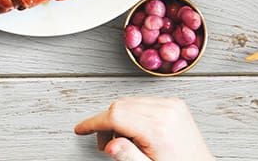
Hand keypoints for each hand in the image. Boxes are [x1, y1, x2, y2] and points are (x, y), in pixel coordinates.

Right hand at [74, 98, 213, 160]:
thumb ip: (128, 157)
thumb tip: (110, 145)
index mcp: (159, 128)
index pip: (115, 115)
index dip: (94, 122)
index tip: (82, 129)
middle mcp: (166, 112)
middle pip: (120, 106)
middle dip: (106, 123)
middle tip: (105, 143)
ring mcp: (172, 105)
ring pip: (129, 102)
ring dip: (119, 118)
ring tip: (123, 140)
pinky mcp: (175, 104)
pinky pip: (142, 102)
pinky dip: (133, 114)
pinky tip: (136, 130)